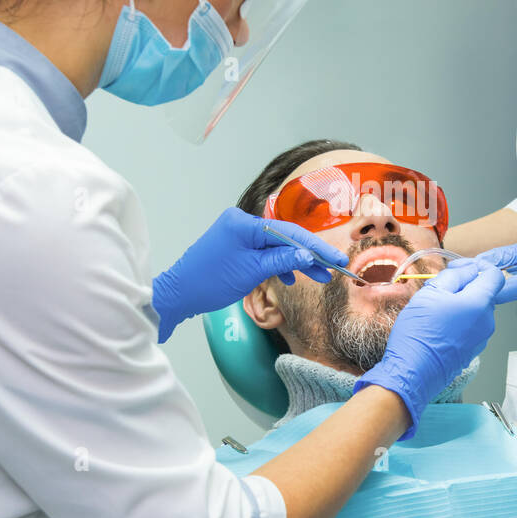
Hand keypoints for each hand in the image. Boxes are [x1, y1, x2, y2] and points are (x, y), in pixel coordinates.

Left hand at [152, 207, 349, 341]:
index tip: (336, 257)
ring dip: (296, 262)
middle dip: (309, 255)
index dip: (316, 246)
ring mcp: (238, 234)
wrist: (180, 294)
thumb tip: (307, 254)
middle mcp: (241, 223)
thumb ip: (282, 260)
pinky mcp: (235, 246)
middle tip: (334, 268)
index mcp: (244, 223)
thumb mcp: (253, 271)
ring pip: (275, 246)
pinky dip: (277, 264)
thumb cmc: (210, 281)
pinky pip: (263, 252)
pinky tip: (290, 278)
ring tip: (318, 277)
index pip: (288, 231)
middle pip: (284, 237)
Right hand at [353, 257, 502, 439]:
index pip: (494, 275)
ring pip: (476, 310)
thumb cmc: (419, 334)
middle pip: (484, 292)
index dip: (477, 266)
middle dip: (465, 285)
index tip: (458, 267)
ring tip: (435, 309)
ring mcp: (481, 339)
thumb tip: (469, 269)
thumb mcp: (432, 292)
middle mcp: (487, 322)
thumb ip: (455, 275)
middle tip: (439, 288)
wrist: (412, 373)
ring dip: (460, 303)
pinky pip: (471, 327)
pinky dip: (459, 320)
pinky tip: (438, 325)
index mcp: (479, 304)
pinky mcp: (472, 350)